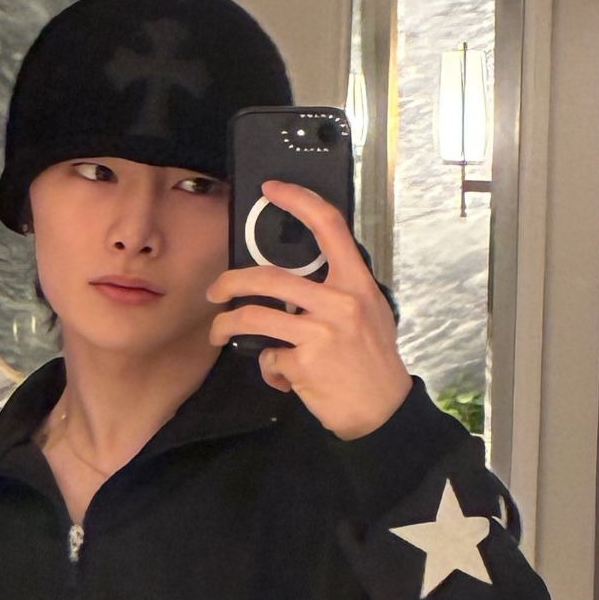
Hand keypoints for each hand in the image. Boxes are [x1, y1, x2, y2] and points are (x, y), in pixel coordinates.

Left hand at [206, 180, 413, 439]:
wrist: (382, 410)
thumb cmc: (374, 362)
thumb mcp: (371, 313)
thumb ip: (340, 291)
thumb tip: (302, 280)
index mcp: (356, 283)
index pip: (328, 226)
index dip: (297, 200)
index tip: (271, 189)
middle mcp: (338, 303)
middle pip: (268, 278)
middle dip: (230, 282)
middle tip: (216, 291)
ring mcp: (319, 333)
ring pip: (254, 317)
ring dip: (226, 325)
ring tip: (219, 332)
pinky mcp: (303, 364)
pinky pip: (270, 359)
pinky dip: (271, 370)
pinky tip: (284, 378)